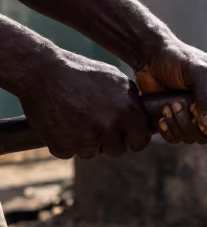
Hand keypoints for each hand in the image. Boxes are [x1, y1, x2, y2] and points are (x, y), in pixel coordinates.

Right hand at [20, 50, 150, 159]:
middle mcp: (109, 127)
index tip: (125, 134)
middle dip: (108, 141)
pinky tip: (62, 122)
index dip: (132, 138)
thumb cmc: (81, 73)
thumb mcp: (116, 80)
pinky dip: (65, 142)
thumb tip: (144, 120)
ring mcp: (85, 139)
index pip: (140, 142)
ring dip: (86, 142)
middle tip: (95, 123)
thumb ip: (132, 103)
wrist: (43, 72)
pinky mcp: (63, 146)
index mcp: (127, 110)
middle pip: (116, 150)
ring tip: (76, 118)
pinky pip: (69, 152)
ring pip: (91, 153)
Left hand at [135, 37, 206, 144]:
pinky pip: (178, 138)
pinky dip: (169, 132)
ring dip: (179, 127)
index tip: (202, 120)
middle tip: (177, 104)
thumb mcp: (197, 72)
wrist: (150, 57)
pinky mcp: (179, 120)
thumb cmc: (177, 57)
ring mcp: (198, 115)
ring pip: (195, 138)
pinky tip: (161, 118)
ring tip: (167, 107)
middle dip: (192, 125)